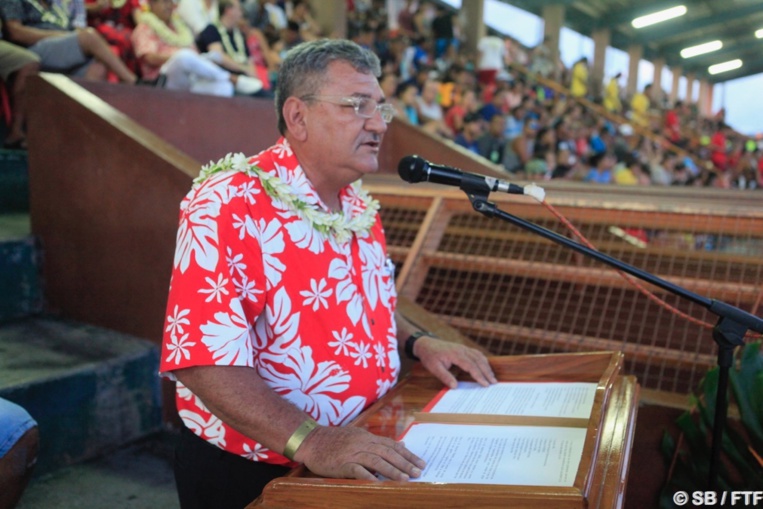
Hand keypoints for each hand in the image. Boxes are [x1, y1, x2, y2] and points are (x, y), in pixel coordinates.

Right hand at [294, 425, 425, 480]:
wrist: (311, 440)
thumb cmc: (334, 440)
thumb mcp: (358, 436)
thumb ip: (379, 442)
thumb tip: (401, 445)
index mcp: (367, 437)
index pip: (392, 445)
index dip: (408, 455)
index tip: (420, 463)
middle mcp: (362, 443)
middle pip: (388, 452)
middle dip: (405, 463)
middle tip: (418, 472)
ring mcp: (352, 452)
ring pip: (376, 461)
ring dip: (392, 470)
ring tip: (405, 479)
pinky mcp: (342, 463)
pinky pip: (358, 470)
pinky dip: (369, 476)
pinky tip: (379, 484)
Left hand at [414, 337, 496, 388]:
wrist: (425, 344)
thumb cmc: (429, 356)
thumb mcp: (434, 368)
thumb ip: (445, 377)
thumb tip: (455, 387)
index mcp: (455, 354)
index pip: (471, 365)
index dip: (479, 375)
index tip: (485, 384)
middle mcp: (462, 349)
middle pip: (478, 360)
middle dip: (487, 372)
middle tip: (494, 382)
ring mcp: (463, 348)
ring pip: (479, 356)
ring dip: (486, 366)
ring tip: (492, 377)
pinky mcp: (463, 349)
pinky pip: (476, 354)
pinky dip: (483, 361)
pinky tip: (486, 367)